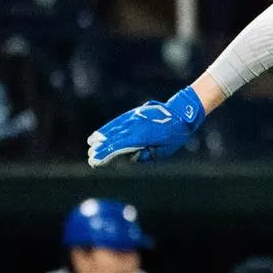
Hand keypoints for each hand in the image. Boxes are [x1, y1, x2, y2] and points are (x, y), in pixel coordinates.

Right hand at [87, 86, 206, 165]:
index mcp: (142, 136)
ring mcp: (134, 118)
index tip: (96, 159)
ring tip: (91, 142)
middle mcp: (135, 126)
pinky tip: (102, 131)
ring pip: (115, 128)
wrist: (181, 113)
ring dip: (102, 136)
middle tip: (91, 156)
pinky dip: (109, 127)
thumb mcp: (164, 150)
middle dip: (102, 147)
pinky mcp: (135, 114)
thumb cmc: (175, 135)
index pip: (119, 146)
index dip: (106, 153)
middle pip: (115, 138)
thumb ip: (147, 154)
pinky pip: (119, 121)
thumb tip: (133, 156)